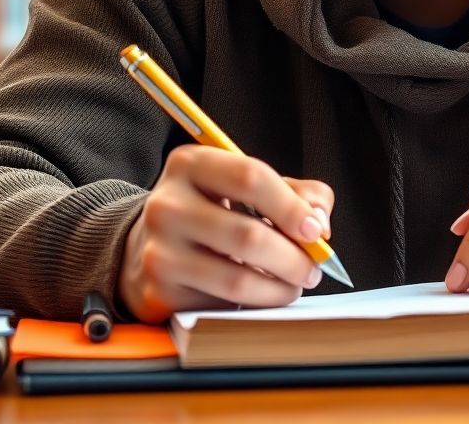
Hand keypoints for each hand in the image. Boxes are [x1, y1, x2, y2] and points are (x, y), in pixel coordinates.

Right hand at [118, 145, 333, 321]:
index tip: (316, 230)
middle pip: (247, 235)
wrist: (148, 244)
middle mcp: (167, 204)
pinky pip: (219, 306)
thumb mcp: (247, 185)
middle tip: (312, 268)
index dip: (291, 206)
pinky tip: (261, 294)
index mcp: (191, 163)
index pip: (250, 177)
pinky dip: (252, 305)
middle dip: (292, 257)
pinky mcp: (158, 293)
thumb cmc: (213, 208)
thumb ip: (295, 193)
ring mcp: (158, 251)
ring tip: (294, 285)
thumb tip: (320, 224)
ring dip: (278, 288)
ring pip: (235, 279)